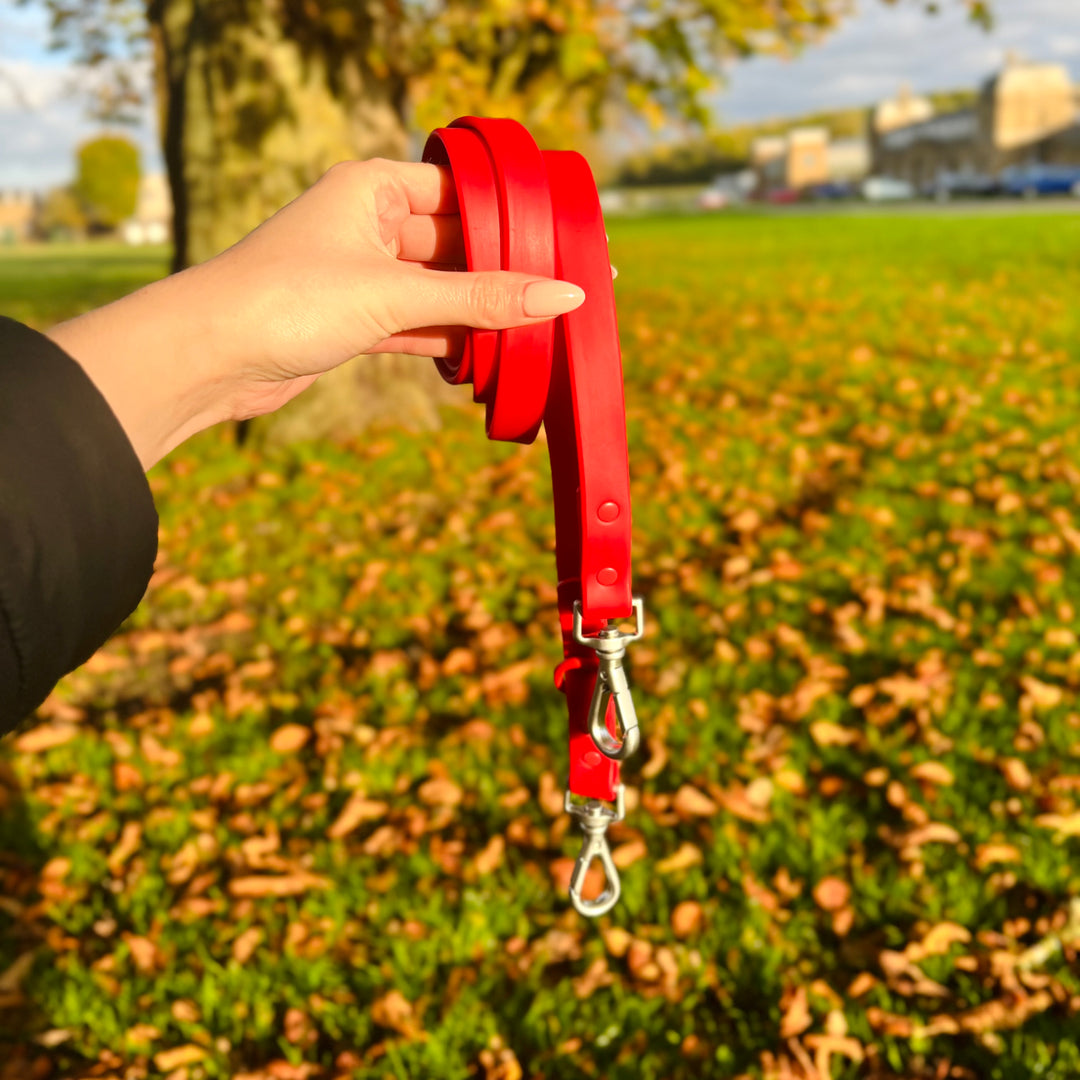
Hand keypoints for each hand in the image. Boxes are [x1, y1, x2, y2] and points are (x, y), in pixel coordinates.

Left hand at [47, 158, 586, 469]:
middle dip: (503, 274)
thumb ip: (484, 298)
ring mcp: (360, 275)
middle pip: (455, 246)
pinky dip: (447, 341)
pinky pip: (416, 325)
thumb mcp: (398, 293)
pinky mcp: (352, 321)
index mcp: (372, 187)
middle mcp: (367, 224)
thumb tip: (566, 295)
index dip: (513, 217)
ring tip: (539, 333)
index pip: (461, 192)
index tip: (564, 240)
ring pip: (438, 291)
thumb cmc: (289, 298)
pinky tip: (488, 358)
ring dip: (479, 315)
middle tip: (564, 296)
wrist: (207, 356)